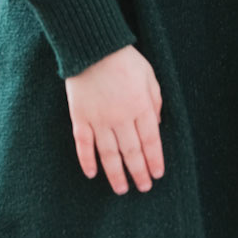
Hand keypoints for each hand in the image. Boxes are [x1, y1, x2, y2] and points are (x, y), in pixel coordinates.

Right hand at [65, 44, 163, 195]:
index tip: (157, 175)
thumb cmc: (125, 60)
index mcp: (141, 107)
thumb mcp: (150, 76)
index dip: (154, 160)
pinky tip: (92, 174)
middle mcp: (121, 118)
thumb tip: (156, 126)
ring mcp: (98, 120)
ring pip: (109, 154)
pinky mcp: (80, 118)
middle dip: (139, 173)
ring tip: (122, 189)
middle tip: (143, 188)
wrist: (92, 47)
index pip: (151, 142)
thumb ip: (155, 102)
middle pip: (132, 152)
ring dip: (116, 174)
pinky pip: (83, 144)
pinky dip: (87, 161)